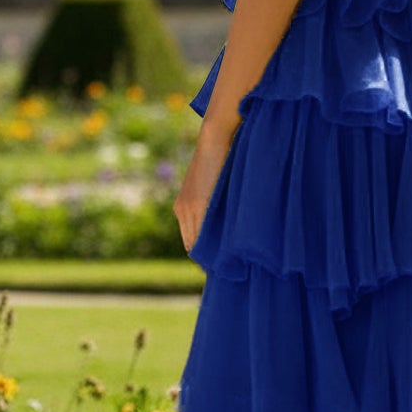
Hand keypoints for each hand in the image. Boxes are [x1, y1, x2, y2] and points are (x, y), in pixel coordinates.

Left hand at [174, 122, 239, 255]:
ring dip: (209, 254)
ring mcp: (188, 206)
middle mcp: (182, 209)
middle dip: (205, 259)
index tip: (217, 265)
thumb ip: (215, 206)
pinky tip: (224, 251)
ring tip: (225, 266)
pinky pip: (203, 230)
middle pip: (192, 245)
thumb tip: (229, 226)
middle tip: (223, 271)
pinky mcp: (197, 202)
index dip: (204, 254)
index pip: (191, 240)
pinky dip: (211, 243)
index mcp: (183, 207)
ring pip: (196, 241)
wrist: (214, 140)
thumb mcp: (214, 188)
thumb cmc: (220, 160)